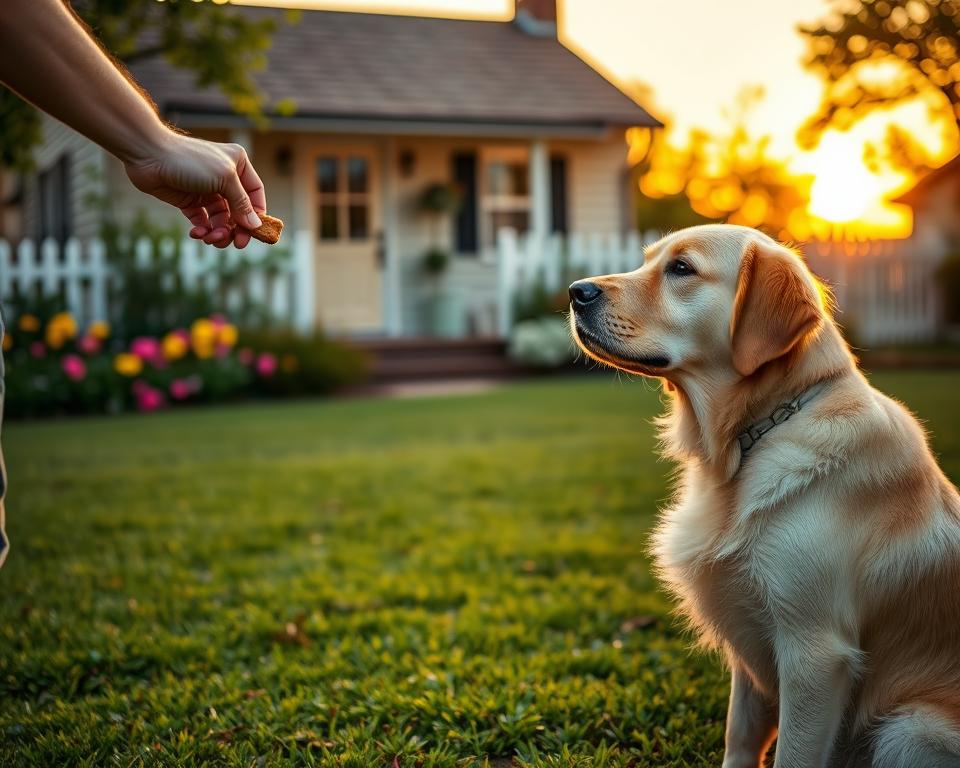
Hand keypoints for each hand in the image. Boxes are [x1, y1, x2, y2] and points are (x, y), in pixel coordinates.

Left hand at [124, 131, 266, 248]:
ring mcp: (207, 191)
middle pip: (239, 212)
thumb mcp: (224, 178)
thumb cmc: (190, 160)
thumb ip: (241, 203)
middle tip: (237, 244)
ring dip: (218, 232)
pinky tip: (197, 233)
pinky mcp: (190, 202)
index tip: (254, 233)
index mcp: (238, 165)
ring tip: (210, 238)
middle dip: (236, 229)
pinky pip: (203, 222)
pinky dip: (202, 230)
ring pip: (221, 220)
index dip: (256, 215)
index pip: (254, 195)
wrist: (148, 155)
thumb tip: (256, 226)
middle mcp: (225, 178)